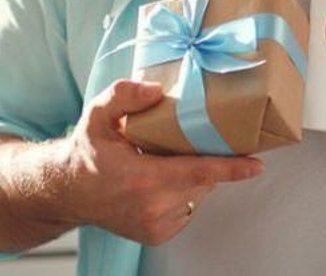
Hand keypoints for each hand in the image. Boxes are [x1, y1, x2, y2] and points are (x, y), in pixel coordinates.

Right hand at [53, 79, 264, 245]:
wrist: (69, 193)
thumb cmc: (87, 152)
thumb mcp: (97, 115)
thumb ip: (123, 96)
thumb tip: (156, 90)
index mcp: (143, 178)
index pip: (198, 172)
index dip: (230, 168)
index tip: (256, 164)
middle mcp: (152, 206)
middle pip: (202, 180)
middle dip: (205, 159)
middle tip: (189, 141)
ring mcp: (156, 225)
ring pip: (197, 194)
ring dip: (193, 176)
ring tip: (166, 161)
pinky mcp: (157, 235)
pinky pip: (187, 208)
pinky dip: (183, 192)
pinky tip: (161, 181)